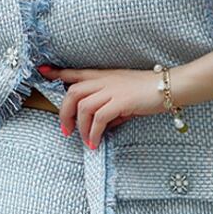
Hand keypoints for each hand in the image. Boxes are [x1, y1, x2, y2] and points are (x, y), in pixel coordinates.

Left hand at [37, 64, 164, 148]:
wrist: (170, 87)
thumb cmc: (148, 92)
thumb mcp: (124, 97)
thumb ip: (109, 108)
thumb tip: (101, 126)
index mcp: (104, 76)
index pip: (76, 73)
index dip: (58, 73)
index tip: (42, 71)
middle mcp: (105, 81)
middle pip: (73, 92)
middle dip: (64, 112)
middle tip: (65, 130)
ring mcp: (113, 90)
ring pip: (84, 106)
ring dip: (80, 127)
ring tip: (85, 141)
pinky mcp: (121, 101)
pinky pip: (99, 118)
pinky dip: (94, 132)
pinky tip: (95, 142)